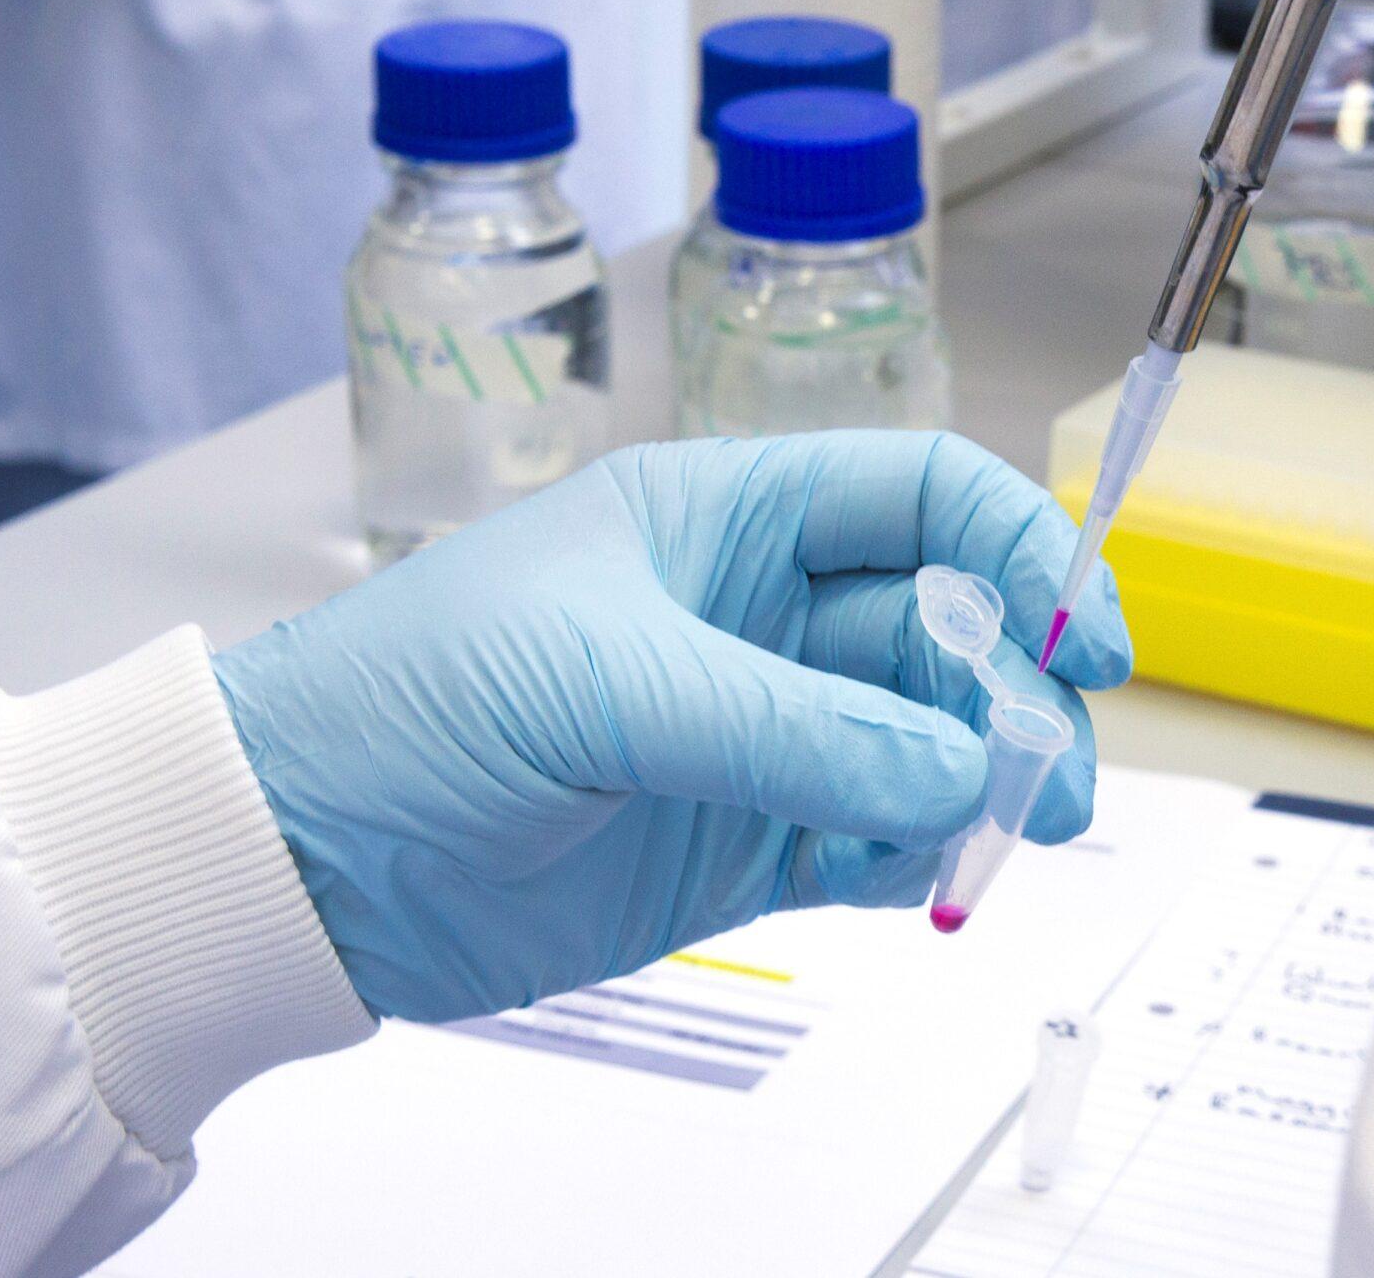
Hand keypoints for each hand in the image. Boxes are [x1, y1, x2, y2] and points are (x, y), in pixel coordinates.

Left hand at [212, 432, 1129, 1022]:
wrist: (291, 856)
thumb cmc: (403, 703)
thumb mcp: (599, 682)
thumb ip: (789, 727)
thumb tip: (955, 770)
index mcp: (729, 515)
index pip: (925, 497)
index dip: (1024, 548)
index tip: (1082, 637)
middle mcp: (763, 615)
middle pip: (955, 632)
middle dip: (1021, 696)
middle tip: (1055, 778)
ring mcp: (763, 732)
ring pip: (933, 743)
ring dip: (987, 787)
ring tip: (999, 841)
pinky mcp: (746, 842)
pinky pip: (880, 839)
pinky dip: (921, 859)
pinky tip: (915, 877)